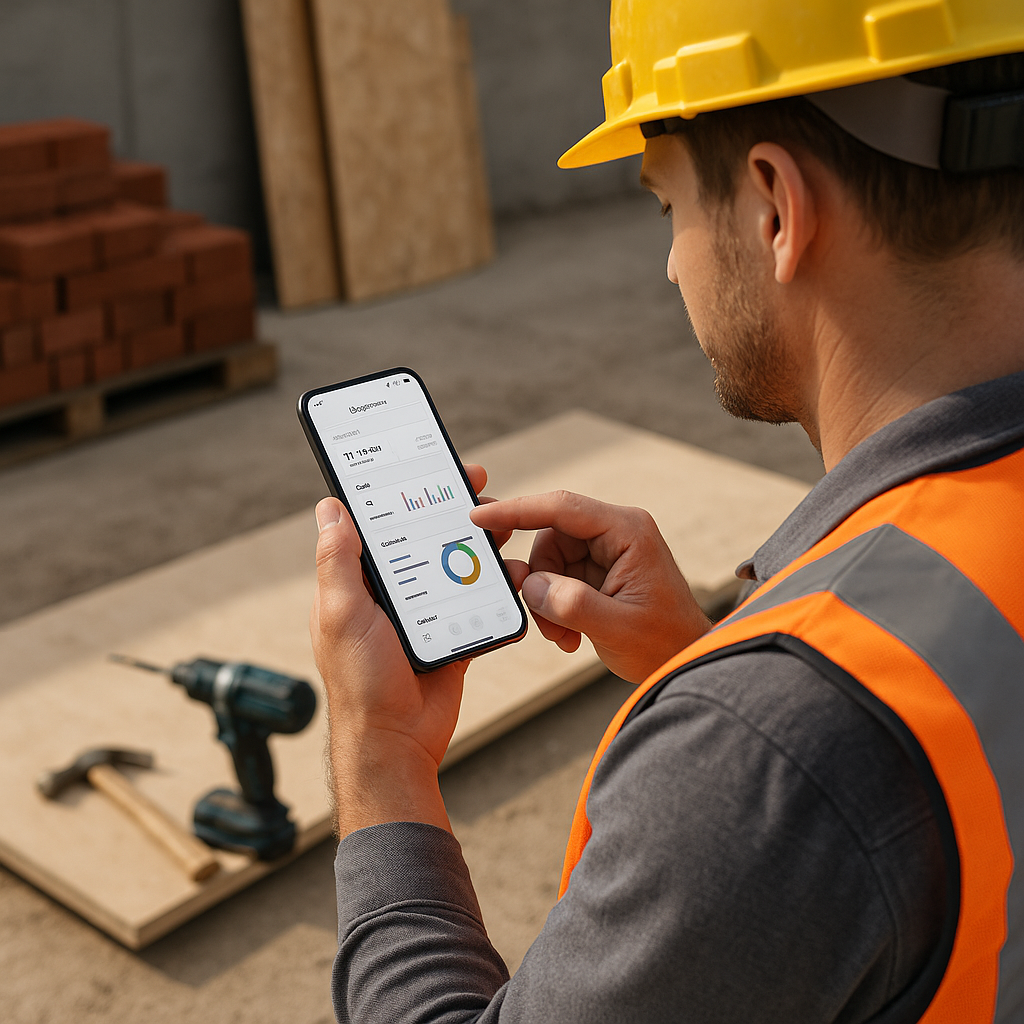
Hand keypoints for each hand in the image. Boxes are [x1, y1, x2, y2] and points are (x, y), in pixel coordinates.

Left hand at [310, 465, 523, 837]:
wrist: (397, 741)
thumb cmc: (360, 682)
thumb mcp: (342, 613)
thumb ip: (338, 561)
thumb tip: (329, 507)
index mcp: (358, 581)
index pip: (377, 523)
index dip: (399, 492)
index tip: (425, 464)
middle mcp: (389, 591)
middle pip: (422, 536)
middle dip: (449, 508)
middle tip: (476, 484)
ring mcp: (422, 611)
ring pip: (453, 562)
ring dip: (476, 541)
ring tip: (500, 523)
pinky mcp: (449, 631)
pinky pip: (474, 598)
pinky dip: (492, 583)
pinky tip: (510, 567)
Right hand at [471, 491, 710, 682]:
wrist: (684, 660)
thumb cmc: (665, 643)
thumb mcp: (617, 628)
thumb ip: (571, 604)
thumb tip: (531, 585)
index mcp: (627, 531)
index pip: (561, 508)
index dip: (517, 510)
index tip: (480, 515)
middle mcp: (616, 532)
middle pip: (549, 538)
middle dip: (540, 582)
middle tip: (545, 622)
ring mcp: (607, 551)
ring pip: (549, 562)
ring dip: (546, 601)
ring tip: (564, 636)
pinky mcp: (599, 570)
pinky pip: (558, 579)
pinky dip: (555, 608)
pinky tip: (571, 635)